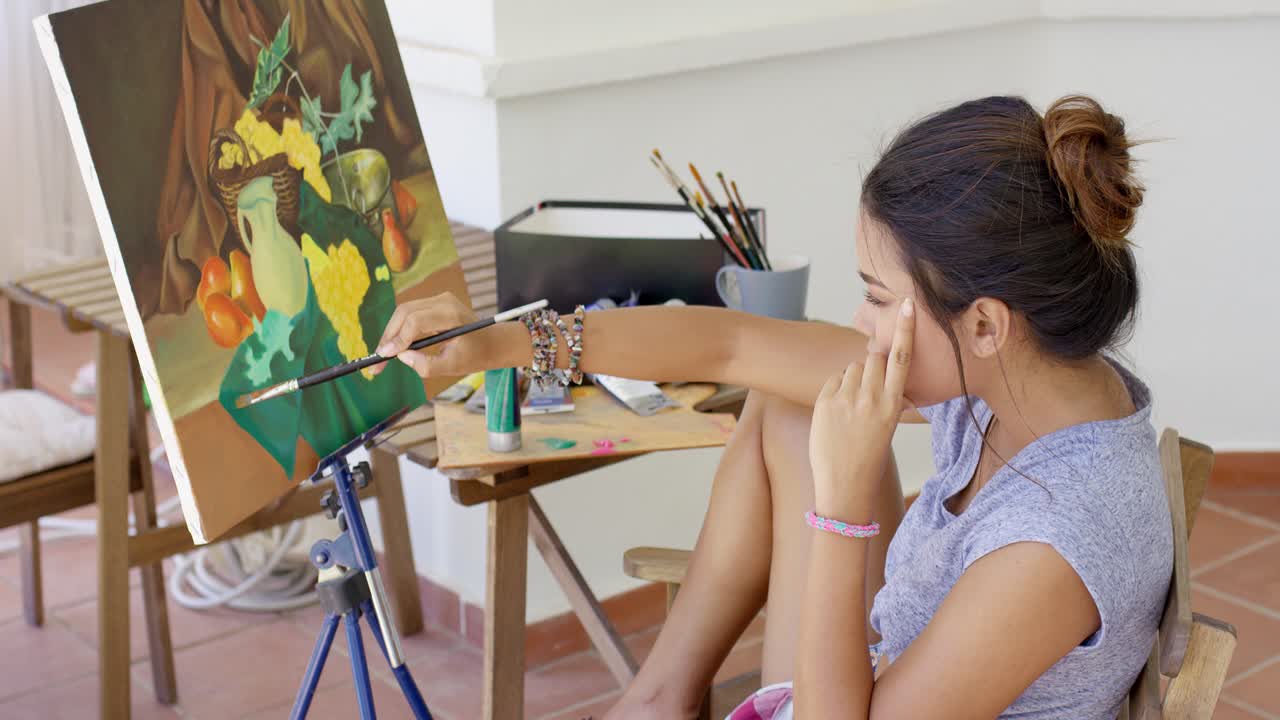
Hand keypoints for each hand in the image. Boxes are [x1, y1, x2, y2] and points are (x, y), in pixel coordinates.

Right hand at [369, 293, 479, 377]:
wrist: (493, 342)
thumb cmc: (476, 355)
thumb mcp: (453, 366)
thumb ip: (426, 365)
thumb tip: (401, 356)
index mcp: (451, 316)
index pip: (415, 321)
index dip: (397, 339)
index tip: (384, 356)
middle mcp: (444, 302)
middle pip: (405, 312)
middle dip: (388, 336)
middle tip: (377, 359)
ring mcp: (439, 299)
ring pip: (404, 311)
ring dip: (391, 332)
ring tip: (382, 355)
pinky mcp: (434, 303)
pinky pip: (410, 313)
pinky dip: (400, 328)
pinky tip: (393, 346)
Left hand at [809, 298, 914, 517]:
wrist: (844, 484)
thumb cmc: (868, 457)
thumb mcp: (887, 426)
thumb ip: (887, 398)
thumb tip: (886, 379)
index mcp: (893, 404)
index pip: (901, 358)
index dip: (905, 329)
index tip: (909, 305)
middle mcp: (872, 398)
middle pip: (873, 357)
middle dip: (872, 364)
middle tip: (868, 387)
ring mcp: (847, 399)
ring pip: (852, 368)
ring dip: (853, 378)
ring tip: (851, 405)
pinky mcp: (825, 402)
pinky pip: (833, 380)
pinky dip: (836, 389)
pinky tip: (837, 411)